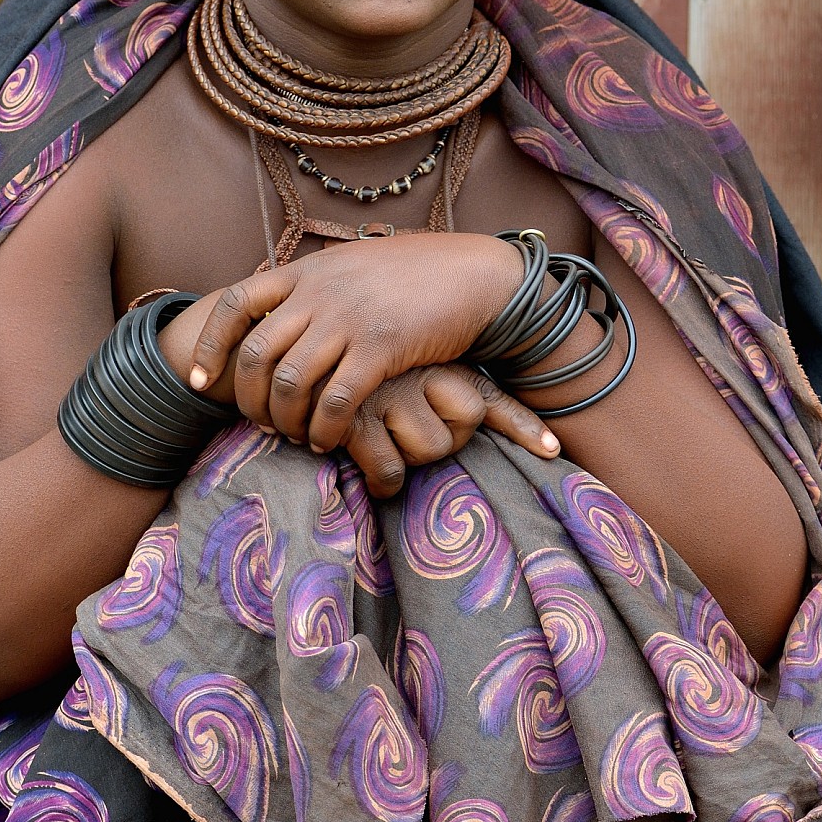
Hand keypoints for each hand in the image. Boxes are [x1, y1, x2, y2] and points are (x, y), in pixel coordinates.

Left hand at [184, 233, 524, 448]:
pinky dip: (324, 428)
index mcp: (308, 271)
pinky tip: (329, 441)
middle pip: (255, 353)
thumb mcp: (354, 268)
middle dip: (247, 398)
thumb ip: (316, 288)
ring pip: (289, 382)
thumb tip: (281, 311)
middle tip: (258, 423)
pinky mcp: (381, 347)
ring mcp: (349, 318)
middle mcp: (321, 292)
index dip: (210, 345)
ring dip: (285, 420)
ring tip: (295, 437)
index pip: (236, 303)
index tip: (198, 380)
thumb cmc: (419, 277)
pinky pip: (335, 400)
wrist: (477, 275)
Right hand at [345, 364, 558, 495]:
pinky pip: (387, 470)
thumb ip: (456, 391)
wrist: (270, 342)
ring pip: (429, 451)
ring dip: (403, 461)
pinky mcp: (352, 416)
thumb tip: (534, 437)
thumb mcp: (396, 364)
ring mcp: (387, 390)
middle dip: (436, 444)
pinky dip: (378, 479)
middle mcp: (417, 367)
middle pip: (463, 430)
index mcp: (434, 355)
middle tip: (400, 433)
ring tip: (373, 439)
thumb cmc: (341, 364)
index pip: (489, 396)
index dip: (521, 427)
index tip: (552, 451)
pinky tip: (356, 460)